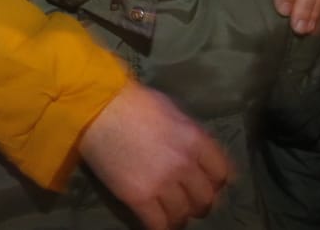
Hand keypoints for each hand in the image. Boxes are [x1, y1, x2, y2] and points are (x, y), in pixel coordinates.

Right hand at [78, 83, 231, 228]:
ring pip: (184, 214)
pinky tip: (156, 221)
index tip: (209, 185)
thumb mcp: (173, 112)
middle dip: (200, 202)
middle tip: (190, 201)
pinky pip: (159, 225)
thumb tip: (197, 155)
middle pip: (206, 198)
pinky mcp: (139, 197)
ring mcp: (162, 183)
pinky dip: (160, 226)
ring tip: (171, 213)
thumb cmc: (134, 102)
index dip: (217, 182)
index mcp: (196, 139)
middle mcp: (185, 164)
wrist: (97, 107)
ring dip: (180, 216)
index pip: (222, 173)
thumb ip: (189, 136)